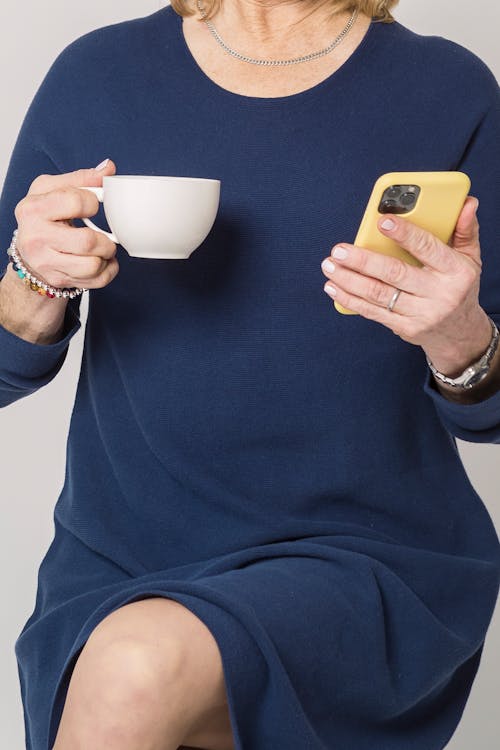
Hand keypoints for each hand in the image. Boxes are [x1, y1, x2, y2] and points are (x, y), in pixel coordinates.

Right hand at [14, 159, 118, 292]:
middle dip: (105, 239)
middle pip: (87, 241)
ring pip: (93, 265)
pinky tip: (102, 261)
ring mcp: (46, 263)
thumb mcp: (52, 190)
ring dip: (107, 256)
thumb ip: (81, 179)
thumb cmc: (43, 217)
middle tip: (105, 235)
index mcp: (34, 209)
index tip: (93, 205)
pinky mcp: (59, 279)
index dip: (93, 202)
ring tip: (102, 249)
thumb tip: (108, 169)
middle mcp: (36, 238)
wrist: (29, 253)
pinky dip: (108, 271)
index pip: (76, 202)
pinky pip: (97, 281)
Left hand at [320, 196, 491, 374]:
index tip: (382, 221)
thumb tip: (467, 203)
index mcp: (455, 271)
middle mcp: (439, 293)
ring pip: (378, 294)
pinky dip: (350, 300)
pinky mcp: (405, 328)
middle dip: (363, 261)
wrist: (458, 332)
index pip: (427, 248)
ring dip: (349, 280)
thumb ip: (465, 230)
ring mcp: (421, 313)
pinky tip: (334, 287)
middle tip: (339, 250)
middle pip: (395, 273)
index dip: (405, 234)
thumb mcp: (470, 259)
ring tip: (330, 266)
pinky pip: (373, 312)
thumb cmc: (459, 287)